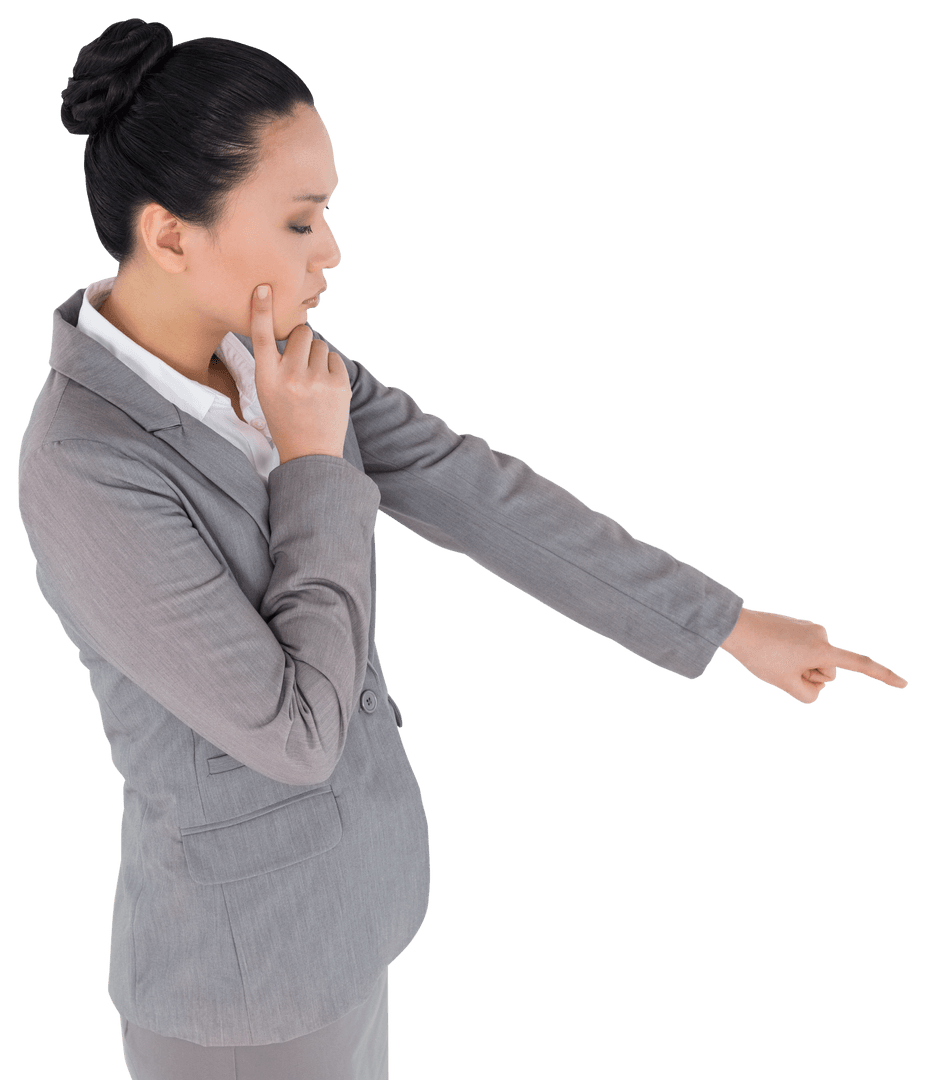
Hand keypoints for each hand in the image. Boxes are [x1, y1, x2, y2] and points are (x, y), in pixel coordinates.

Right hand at [250, 283, 351, 462]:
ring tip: (312, 382)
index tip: (264, 288)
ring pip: (320, 345)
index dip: (261, 310)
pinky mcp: (338, 385)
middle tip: (301, 363)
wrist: (310, 452)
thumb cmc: (285, 418)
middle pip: (301, 333)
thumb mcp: (267, 392)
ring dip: (317, 356)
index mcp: (266, 378)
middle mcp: (290, 376)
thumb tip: (297, 333)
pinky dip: (331, 368)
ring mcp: (316, 380)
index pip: (261, 336)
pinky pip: (335, 358)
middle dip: (302, 342)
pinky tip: (325, 388)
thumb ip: (275, 363)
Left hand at [720, 607, 908, 704]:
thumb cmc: (761, 657)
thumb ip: (809, 694)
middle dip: (807, 676)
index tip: (904, 684)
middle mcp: (821, 636)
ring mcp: (810, 630)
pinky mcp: (799, 627)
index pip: (859, 665)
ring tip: (774, 657)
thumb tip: (816, 684)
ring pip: (812, 663)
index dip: (882, 676)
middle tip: (781, 667)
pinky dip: (791, 656)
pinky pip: (802, 652)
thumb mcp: (786, 684)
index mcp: (822, 649)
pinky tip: (773, 649)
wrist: (737, 628)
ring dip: (797, 667)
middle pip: (825, 673)